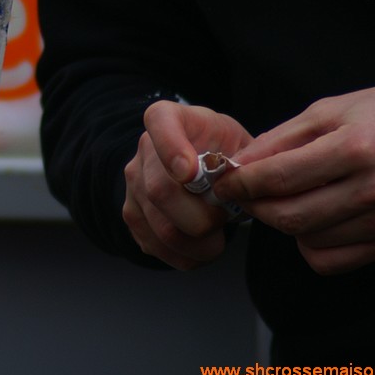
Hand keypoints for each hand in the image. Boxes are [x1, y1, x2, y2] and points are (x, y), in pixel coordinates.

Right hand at [122, 100, 252, 269]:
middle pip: (160, 191)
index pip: (159, 121)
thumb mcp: (240, 140)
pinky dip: (186, 256)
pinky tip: (201, 247)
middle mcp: (144, 149)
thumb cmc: (225, 152)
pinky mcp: (132, 215)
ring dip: (199, 244)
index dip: (171, 148)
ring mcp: (133, 184)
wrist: (204, 165)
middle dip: (203, 217)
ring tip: (217, 237)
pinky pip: (156, 246)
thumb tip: (239, 189)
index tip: (189, 173)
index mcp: (170, 118)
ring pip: (162, 227)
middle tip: (224, 219)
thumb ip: (242, 158)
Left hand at [215, 84, 374, 275]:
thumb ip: (276, 141)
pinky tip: (312, 217)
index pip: (280, 177)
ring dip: (282, 222)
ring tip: (286, 196)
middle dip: (254, 206)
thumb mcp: (323, 113)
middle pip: (289, 216)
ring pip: (306, 239)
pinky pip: (329, 261)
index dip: (241, 183)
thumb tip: (236, 166)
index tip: (223, 181)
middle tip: (243, 192)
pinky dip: (308, 244)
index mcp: (357, 149)